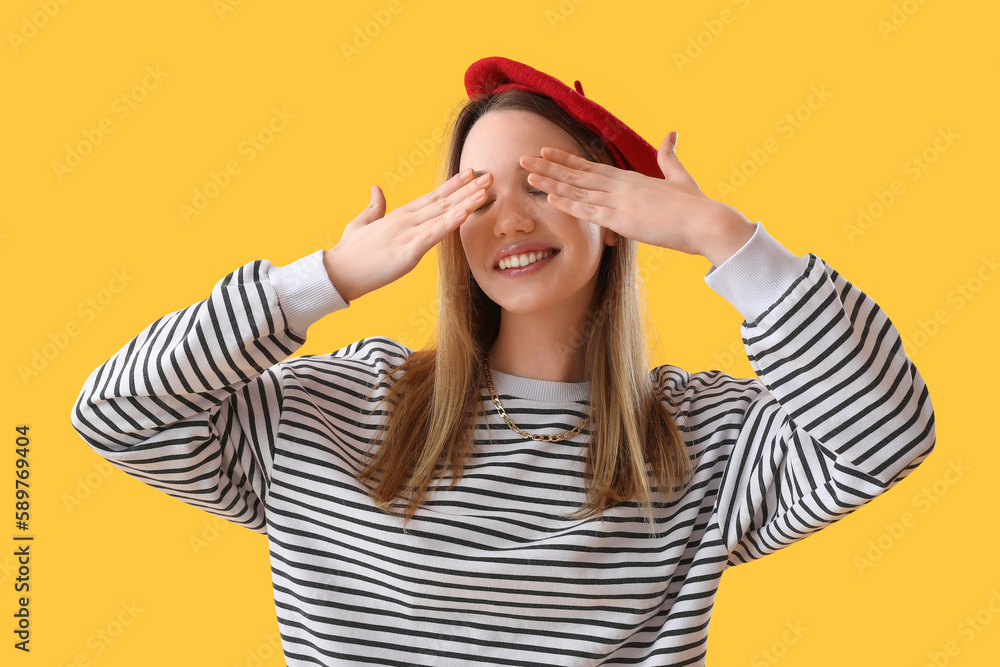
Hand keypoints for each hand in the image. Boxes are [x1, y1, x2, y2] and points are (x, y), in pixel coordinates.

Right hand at [324, 169, 492, 301]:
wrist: (337, 272)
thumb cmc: (349, 251)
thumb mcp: (361, 223)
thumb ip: (373, 206)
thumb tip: (376, 188)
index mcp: (399, 215)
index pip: (432, 196)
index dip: (453, 185)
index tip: (470, 173)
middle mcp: (406, 220)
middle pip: (443, 201)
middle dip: (467, 188)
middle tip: (490, 175)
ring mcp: (407, 234)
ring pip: (442, 215)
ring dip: (466, 202)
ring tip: (486, 190)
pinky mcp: (407, 253)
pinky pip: (433, 236)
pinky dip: (449, 224)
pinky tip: (464, 214)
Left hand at [520, 132, 754, 266]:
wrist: (705, 222)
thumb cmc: (694, 204)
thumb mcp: (680, 176)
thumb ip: (669, 155)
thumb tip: (672, 132)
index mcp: (630, 178)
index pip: (590, 167)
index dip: (565, 159)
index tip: (545, 151)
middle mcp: (620, 186)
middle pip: (577, 174)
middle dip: (548, 166)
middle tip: (523, 159)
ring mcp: (619, 202)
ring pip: (577, 191)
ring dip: (551, 183)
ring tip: (527, 175)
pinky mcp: (622, 220)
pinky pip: (589, 212)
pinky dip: (569, 205)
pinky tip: (550, 198)